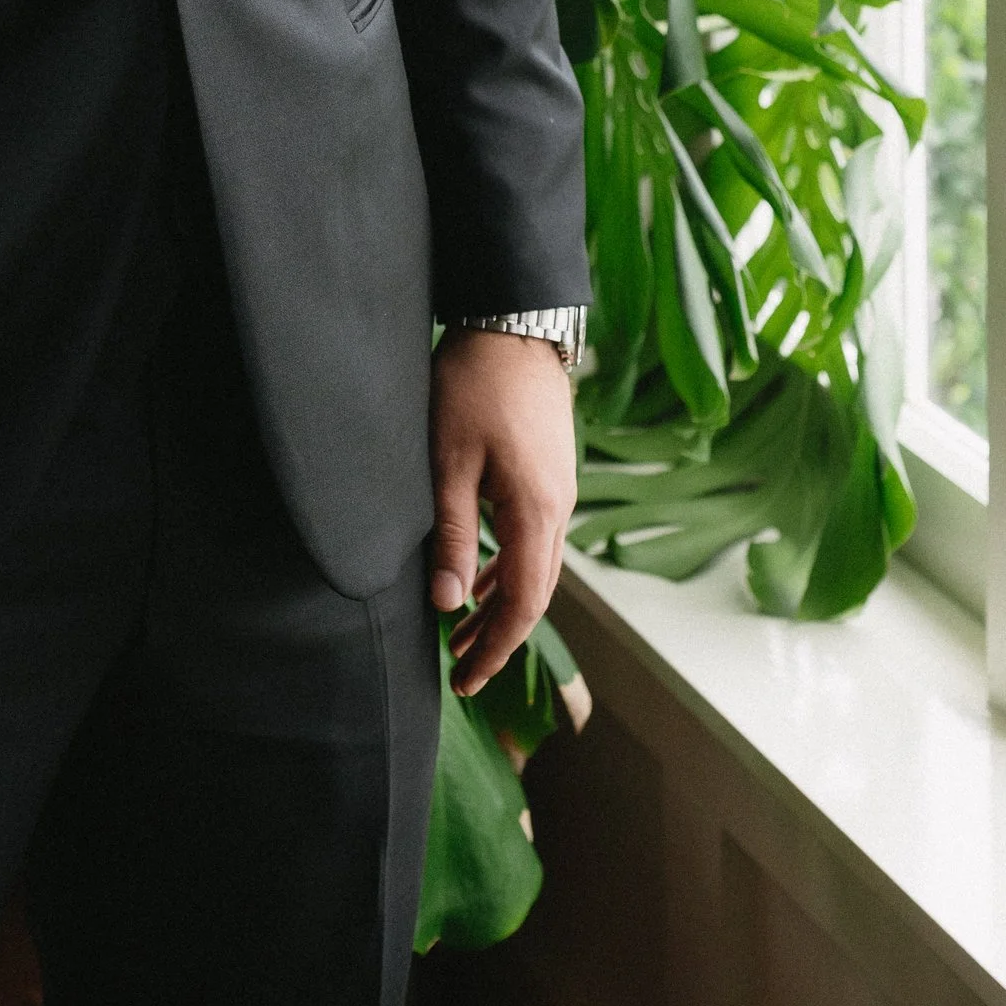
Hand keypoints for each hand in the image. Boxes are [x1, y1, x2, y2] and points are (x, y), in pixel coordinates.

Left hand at [429, 331, 576, 695]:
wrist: (513, 324)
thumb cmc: (474, 384)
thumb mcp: (448, 460)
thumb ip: (452, 533)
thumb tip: (447, 604)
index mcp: (537, 512)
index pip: (522, 603)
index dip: (495, 649)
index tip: (465, 681)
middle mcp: (558, 509)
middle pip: (534, 593)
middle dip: (498, 637)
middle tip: (461, 672)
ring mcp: (557, 490)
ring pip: (534, 567)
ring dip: (501, 604)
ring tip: (462, 634)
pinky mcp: (547, 474)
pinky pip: (532, 539)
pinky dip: (507, 569)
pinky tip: (480, 578)